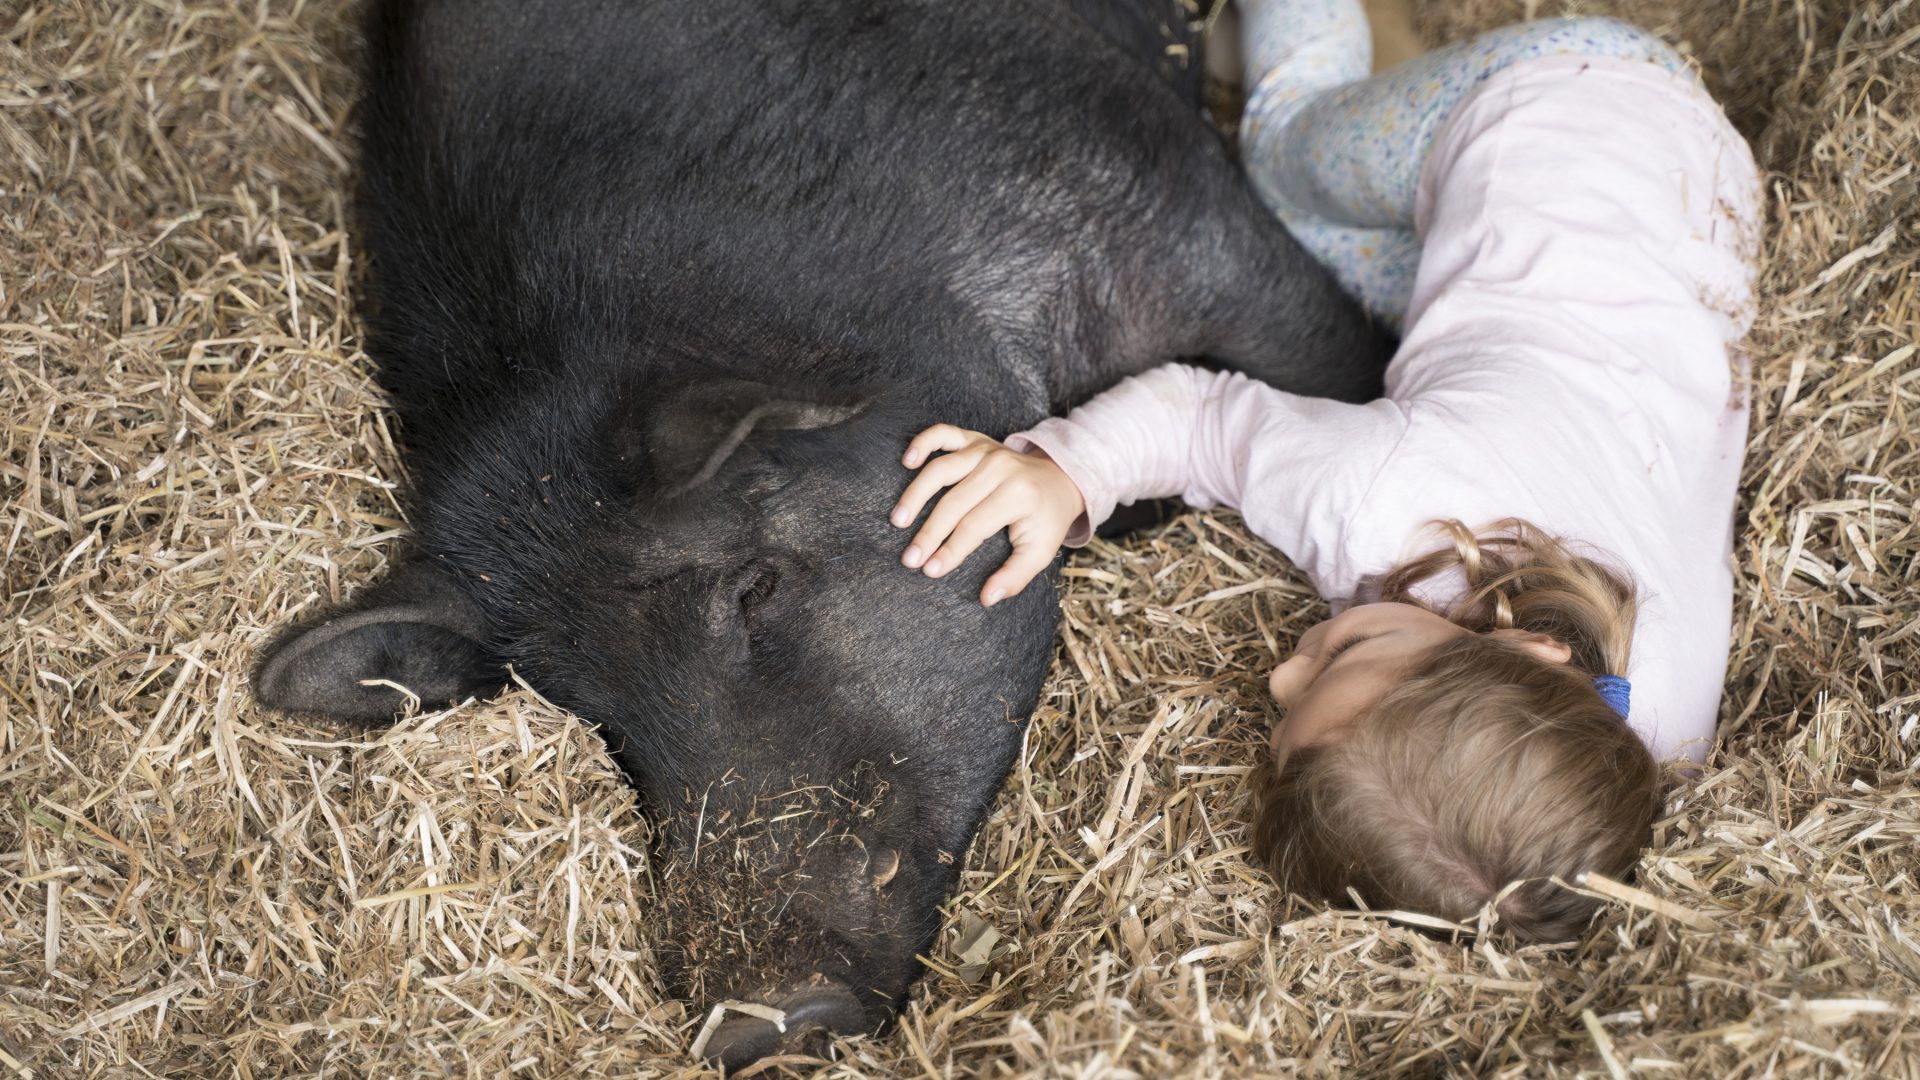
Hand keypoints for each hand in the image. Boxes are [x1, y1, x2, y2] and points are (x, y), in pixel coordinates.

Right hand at [889, 424, 1084, 605]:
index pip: (974, 527)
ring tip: (898, 520)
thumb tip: (986, 599)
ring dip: (915, 494)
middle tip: (908, 559)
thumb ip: (1015, 577)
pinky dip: (923, 442)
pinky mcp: (975, 440)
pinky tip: (906, 461)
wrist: (1060, 479)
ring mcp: (986, 450)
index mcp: (1019, 495)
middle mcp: (1001, 468)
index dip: (950, 551)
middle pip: (953, 503)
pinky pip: (943, 434)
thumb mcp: (1040, 551)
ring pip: (941, 470)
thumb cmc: (1046, 519)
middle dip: (928, 534)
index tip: (929, 571)